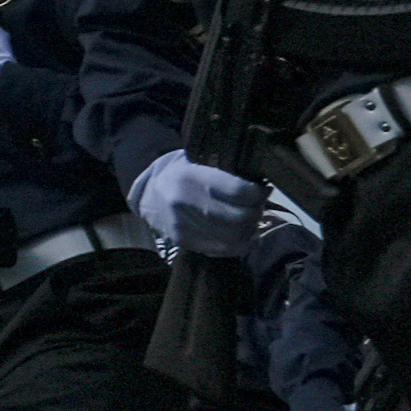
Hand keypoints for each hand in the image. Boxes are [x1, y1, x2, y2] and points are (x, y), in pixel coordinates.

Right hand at [131, 148, 261, 253]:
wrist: (147, 193)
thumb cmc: (180, 173)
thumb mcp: (198, 161)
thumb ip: (225, 171)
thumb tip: (259, 185)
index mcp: (190, 177)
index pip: (239, 191)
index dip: (258, 193)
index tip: (263, 190)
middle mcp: (185, 203)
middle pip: (239, 216)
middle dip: (256, 211)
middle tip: (258, 205)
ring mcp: (183, 226)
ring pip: (234, 236)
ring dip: (250, 229)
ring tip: (250, 219)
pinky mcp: (184, 242)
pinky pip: (223, 249)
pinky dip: (241, 244)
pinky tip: (244, 235)